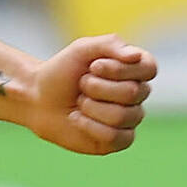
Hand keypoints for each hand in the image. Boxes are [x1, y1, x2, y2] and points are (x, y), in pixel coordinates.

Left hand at [22, 35, 153, 155]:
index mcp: (134, 69)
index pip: (149, 68)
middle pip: (133, 93)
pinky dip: (90, 126)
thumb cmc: (62, 72)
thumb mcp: (82, 49)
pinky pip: (115, 137)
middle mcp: (137, 94)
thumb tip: (136, 57)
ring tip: (79, 103)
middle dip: (97, 87)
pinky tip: (77, 119)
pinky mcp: (117, 141)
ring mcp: (129, 119)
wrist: (38, 99)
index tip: (94, 66)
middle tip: (81, 85)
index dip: (120, 69)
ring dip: (91, 107)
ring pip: (122, 116)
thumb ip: (110, 45)